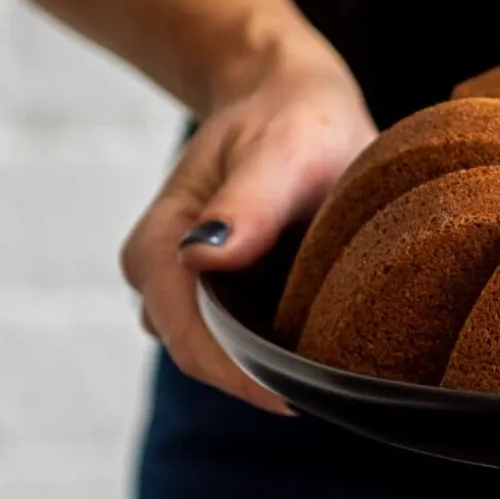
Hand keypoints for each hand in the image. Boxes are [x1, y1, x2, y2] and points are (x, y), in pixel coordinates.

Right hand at [120, 42, 376, 412]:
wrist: (290, 98)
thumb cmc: (291, 118)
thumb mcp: (282, 150)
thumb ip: (248, 203)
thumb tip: (203, 258)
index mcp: (160, 248)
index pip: (193, 343)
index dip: (245, 380)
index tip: (301, 400)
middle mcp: (162, 275)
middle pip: (206, 358)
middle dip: (262, 381)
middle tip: (337, 391)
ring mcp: (187, 286)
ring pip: (224, 354)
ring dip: (272, 366)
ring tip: (338, 367)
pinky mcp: (219, 288)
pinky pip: (243, 336)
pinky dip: (279, 345)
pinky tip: (326, 342)